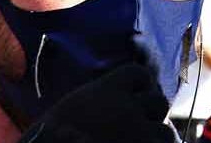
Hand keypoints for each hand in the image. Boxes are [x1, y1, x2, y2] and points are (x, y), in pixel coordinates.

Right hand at [15, 64, 175, 142]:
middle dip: (151, 113)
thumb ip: (96, 101)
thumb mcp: (69, 109)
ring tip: (138, 141)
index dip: (141, 85)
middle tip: (139, 125)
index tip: (137, 95)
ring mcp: (136, 131)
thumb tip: (116, 103)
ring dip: (154, 137)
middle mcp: (126, 107)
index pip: (139, 74)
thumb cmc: (46, 137)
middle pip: (158, 101)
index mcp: (105, 91)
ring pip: (164, 131)